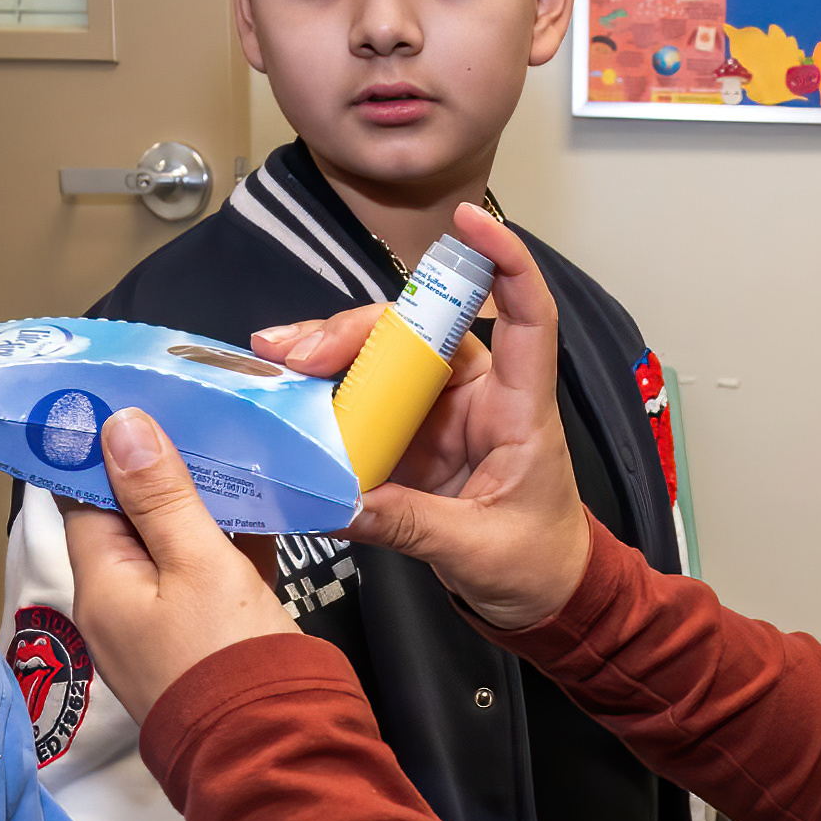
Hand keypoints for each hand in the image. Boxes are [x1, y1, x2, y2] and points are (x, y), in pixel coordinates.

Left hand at [60, 406, 302, 725]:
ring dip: (195, 499)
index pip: (83, 495)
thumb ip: (161, 494)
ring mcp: (162, 622)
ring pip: (170, 542)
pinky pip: (203, 572)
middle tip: (187, 404)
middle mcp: (120, 605)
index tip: (122, 394)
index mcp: (101, 583)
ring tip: (227, 440)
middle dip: (155, 464)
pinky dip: (223, 537)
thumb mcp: (198, 562)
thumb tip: (118, 425)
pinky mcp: (204, 635)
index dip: (99, 445)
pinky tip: (257, 501)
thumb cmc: (230, 659)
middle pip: (128, 516)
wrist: (280, 749)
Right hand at [251, 206, 591, 631]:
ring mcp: (440, 415)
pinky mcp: (409, 440)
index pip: (526, 316)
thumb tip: (339, 502)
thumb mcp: (477, 551)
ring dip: (329, 353)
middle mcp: (479, 397)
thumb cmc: (538, 564)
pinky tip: (285, 395)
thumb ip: (409, 524)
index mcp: (520, 411)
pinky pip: (362, 402)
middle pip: (421, 331)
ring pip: (383, 359)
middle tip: (298, 351)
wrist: (543, 600)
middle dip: (357, 328)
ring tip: (277, 360)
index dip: (505, 261)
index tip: (473, 220)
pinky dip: (324, 396)